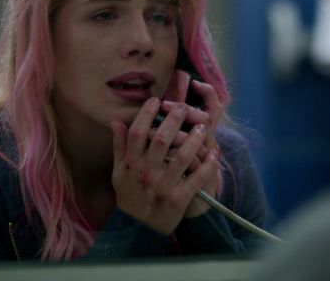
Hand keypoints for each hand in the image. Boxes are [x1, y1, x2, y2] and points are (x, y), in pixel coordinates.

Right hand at [110, 97, 219, 234]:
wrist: (137, 229)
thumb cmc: (129, 196)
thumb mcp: (118, 172)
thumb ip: (119, 146)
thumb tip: (115, 121)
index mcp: (131, 164)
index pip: (137, 133)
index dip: (146, 114)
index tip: (157, 100)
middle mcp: (146, 173)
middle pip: (161, 140)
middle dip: (174, 120)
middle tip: (184, 106)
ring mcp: (162, 186)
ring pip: (181, 157)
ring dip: (194, 139)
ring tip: (203, 127)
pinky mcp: (178, 200)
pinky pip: (195, 179)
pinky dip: (207, 165)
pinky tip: (214, 153)